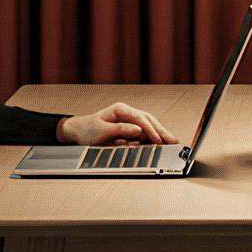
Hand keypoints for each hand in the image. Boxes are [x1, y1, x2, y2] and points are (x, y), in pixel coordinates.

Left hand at [59, 102, 177, 145]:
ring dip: (160, 133)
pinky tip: (161, 142)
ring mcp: (129, 119)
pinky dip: (153, 137)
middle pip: (149, 120)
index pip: (140, 118)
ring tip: (171, 142)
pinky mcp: (129, 127)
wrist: (78, 131)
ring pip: (149, 124)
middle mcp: (127, 112)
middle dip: (162, 131)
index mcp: (120, 109)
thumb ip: (120, 130)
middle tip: (174, 141)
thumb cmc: (87, 130)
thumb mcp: (101, 131)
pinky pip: (144, 131)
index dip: (151, 130)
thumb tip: (138, 130)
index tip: (158, 140)